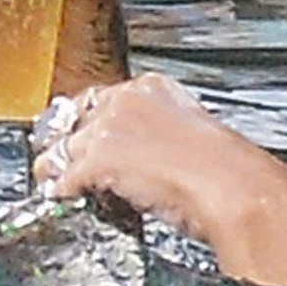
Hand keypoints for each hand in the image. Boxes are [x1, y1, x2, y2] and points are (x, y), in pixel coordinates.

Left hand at [33, 72, 257, 242]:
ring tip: (53, 181)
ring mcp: (110, 128)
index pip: (101, 96)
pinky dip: (59, 191)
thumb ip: (158, 133)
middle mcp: (127, 100)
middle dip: (63, 140)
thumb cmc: (225, 170)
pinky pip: (63, 177)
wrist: (234, 187)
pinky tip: (63, 199)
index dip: (86, 120)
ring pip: (62, 147)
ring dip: (56, 167)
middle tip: (57, 160)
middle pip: (73, 117)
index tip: (80, 133)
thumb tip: (141, 152)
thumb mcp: (189, 135)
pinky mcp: (99, 159)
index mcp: (153, 87)